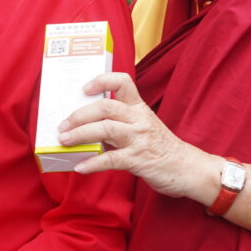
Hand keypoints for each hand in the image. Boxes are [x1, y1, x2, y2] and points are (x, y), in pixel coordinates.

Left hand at [56, 72, 217, 200]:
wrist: (188, 168)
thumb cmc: (162, 148)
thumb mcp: (144, 128)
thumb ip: (120, 124)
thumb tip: (86, 128)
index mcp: (139, 108)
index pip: (123, 81)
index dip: (101, 81)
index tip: (84, 88)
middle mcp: (139, 119)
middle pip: (105, 107)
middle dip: (79, 115)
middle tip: (63, 126)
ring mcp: (139, 139)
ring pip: (105, 129)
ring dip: (80, 135)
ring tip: (65, 141)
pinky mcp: (138, 160)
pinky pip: (110, 159)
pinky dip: (92, 163)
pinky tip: (80, 167)